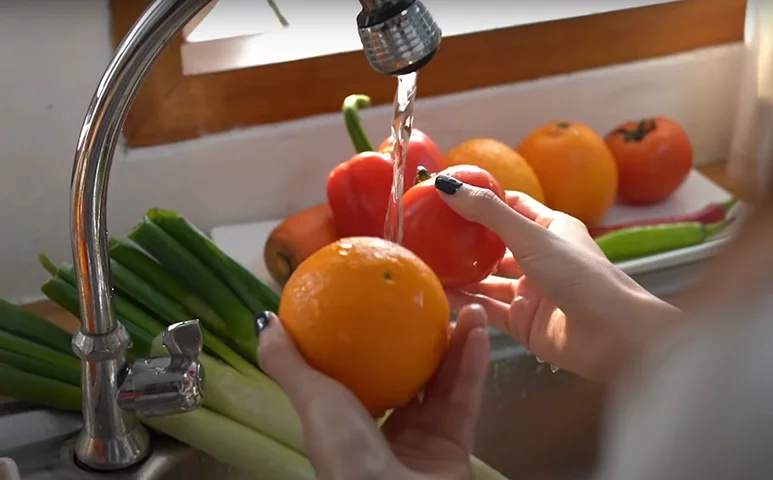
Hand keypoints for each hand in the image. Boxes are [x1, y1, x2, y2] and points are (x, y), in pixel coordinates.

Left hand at [257, 305, 490, 479]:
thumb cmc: (346, 453)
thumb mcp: (311, 401)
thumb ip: (289, 364)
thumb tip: (266, 322)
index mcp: (349, 426)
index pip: (362, 379)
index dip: (372, 345)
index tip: (380, 309)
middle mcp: (388, 434)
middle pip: (411, 378)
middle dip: (422, 341)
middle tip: (430, 304)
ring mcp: (424, 442)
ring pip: (444, 385)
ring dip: (456, 345)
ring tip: (467, 308)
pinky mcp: (456, 448)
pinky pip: (466, 400)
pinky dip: (473, 366)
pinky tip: (478, 331)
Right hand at [437, 179, 679, 380]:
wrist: (612, 336)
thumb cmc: (580, 275)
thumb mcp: (532, 236)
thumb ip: (488, 213)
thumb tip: (447, 185)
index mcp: (551, 229)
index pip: (511, 206)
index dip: (482, 198)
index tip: (448, 193)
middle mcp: (540, 258)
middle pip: (495, 244)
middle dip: (464, 239)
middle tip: (426, 231)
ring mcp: (531, 292)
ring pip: (488, 279)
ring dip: (461, 272)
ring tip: (426, 262)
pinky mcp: (523, 322)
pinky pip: (487, 308)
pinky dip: (466, 301)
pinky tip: (440, 292)